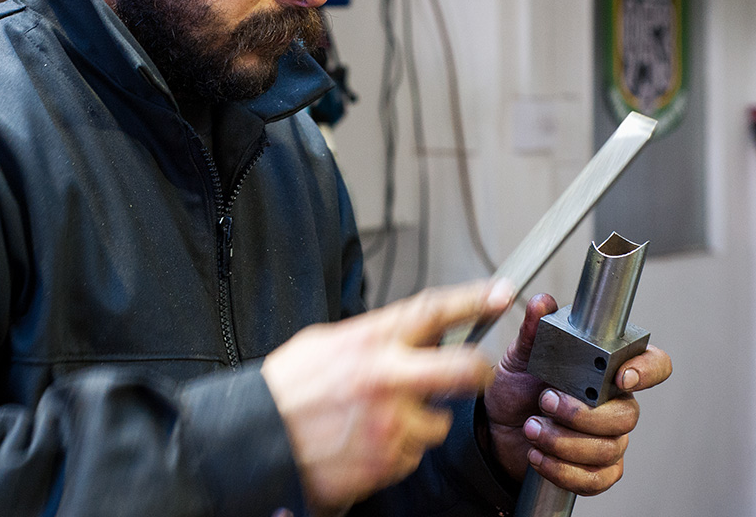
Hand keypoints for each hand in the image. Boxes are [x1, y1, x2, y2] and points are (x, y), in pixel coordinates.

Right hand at [262, 280, 513, 512]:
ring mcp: (391, 422)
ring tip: (381, 420)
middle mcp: (387, 377)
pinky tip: (368, 442)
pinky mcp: (388, 460)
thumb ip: (371, 337)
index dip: (474, 299)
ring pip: (439, 421)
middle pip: (465, 368)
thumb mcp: (324, 343)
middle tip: (477, 373)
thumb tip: (402, 334)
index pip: (433, 311)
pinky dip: (399, 449)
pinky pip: (413, 454)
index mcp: (369, 340)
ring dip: (421, 421)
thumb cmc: (286, 391)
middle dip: (478, 370)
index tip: (500, 294)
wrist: (255, 440)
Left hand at [483, 294, 672, 494]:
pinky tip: (538, 455)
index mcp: (605, 370)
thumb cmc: (518, 388)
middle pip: (627, 415)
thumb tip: (541, 302)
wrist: (497, 428)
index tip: (621, 377)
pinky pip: (596, 478)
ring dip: (564, 442)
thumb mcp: (520, 355)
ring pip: (609, 448)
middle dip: (583, 414)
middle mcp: (614, 404)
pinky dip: (563, 469)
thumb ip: (533, 331)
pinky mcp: (596, 470)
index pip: (652, 365)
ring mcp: (608, 440)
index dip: (647, 371)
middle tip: (545, 403)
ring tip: (532, 428)